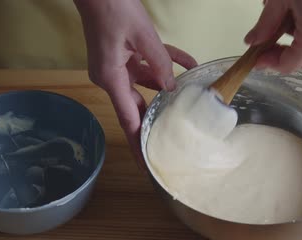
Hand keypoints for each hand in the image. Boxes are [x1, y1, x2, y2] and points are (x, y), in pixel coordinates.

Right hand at [74, 0, 196, 165]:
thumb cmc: (112, 6)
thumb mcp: (142, 34)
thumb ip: (160, 62)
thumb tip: (171, 87)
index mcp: (111, 78)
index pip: (127, 119)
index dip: (137, 142)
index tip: (146, 163)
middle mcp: (111, 76)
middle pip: (137, 105)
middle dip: (156, 118)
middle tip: (174, 137)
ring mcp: (116, 64)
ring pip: (145, 83)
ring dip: (166, 86)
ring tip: (190, 96)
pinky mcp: (123, 52)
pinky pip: (147, 63)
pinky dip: (165, 63)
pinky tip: (189, 63)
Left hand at [245, 0, 301, 73]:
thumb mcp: (279, 0)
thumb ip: (264, 25)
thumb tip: (251, 42)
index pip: (289, 65)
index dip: (269, 64)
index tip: (255, 58)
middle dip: (282, 54)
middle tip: (263, 44)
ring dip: (293, 40)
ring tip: (279, 17)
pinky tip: (294, 11)